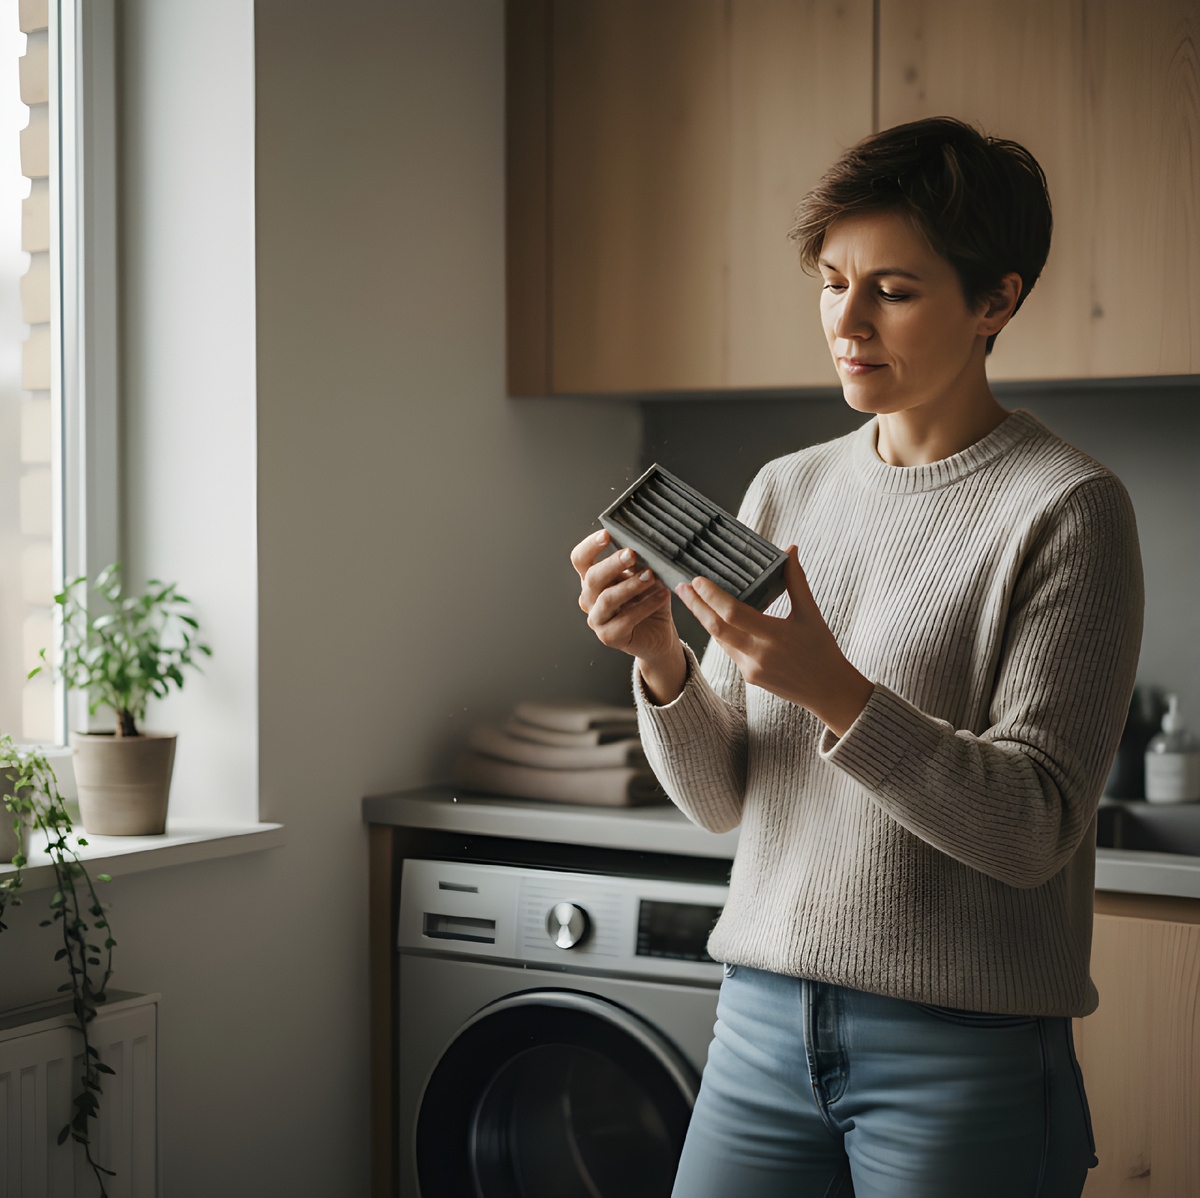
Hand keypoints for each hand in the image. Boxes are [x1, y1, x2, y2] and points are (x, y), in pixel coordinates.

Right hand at [570, 530, 686, 702]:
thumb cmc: (649, 601)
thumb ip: (640, 565)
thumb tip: (643, 547)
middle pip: (592, 577)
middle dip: (612, 563)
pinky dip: (646, 606)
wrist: (658, 634)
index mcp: (593, 579)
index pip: (580, 559)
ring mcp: (596, 619)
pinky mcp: (609, 637)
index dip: (590, 546)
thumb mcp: (645, 577)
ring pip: (607, 598)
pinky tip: (663, 595)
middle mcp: (589, 598)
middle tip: (632, 554)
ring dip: (631, 585)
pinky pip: (625, 620)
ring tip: (651, 576)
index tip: (607, 534)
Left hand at [675, 546, 872, 736]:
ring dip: (705, 619)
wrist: (829, 691)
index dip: (712, 596)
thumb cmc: (822, 649)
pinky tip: (714, 618)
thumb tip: (791, 550)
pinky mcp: (749, 677)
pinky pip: (729, 650)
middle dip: (695, 606)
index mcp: (774, 635)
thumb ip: (797, 581)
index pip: (733, 613)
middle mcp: (758, 654)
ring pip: (720, 640)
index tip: (697, 579)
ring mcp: (751, 668)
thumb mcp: (811, 613)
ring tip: (692, 598)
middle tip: (681, 586)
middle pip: (716, 628)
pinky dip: (721, 632)